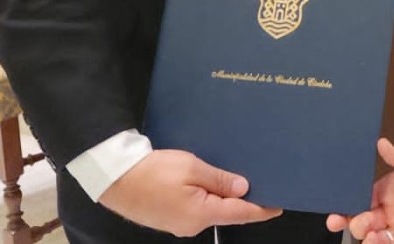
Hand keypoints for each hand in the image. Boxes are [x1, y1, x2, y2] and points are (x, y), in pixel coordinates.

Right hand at [98, 149, 280, 236]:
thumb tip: (243, 189)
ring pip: (210, 209)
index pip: (241, 214)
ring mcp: (179, 224)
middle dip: (242, 198)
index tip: (279, 204)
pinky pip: (196, 208)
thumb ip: (220, 180)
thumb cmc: (153, 171)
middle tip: (260, 180)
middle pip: (226, 212)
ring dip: (222, 195)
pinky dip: (206, 197)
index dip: (262, 209)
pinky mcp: (169, 218)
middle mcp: (192, 225)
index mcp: (201, 214)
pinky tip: (209, 183)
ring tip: (236, 177)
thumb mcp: (192, 168)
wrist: (114, 178)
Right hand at [327, 138, 393, 242]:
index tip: (337, 215)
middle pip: (365, 223)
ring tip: (374, 238)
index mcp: (389, 189)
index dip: (346, 208)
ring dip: (372, 241)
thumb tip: (383, 144)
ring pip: (380, 240)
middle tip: (361, 224)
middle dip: (357, 225)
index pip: (360, 201)